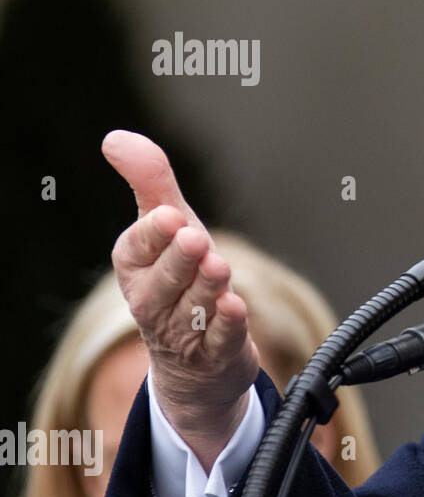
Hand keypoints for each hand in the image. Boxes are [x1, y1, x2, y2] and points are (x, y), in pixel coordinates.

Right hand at [102, 130, 259, 469]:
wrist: (196, 358)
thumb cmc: (181, 279)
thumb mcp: (170, 227)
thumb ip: (151, 183)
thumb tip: (115, 138)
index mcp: (136, 269)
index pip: (135, 251)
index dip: (151, 235)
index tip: (169, 216)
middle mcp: (153, 302)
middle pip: (164, 282)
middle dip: (179, 260)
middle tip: (195, 237)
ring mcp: (184, 333)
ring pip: (192, 309)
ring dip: (205, 288)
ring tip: (218, 267)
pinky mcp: (215, 355)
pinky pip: (218, 341)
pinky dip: (226, 325)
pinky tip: (235, 308)